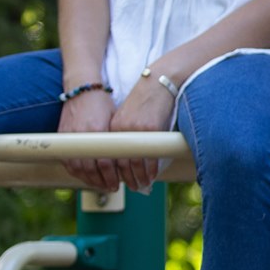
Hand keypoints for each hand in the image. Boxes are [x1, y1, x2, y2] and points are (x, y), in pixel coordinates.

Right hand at [58, 89, 121, 191]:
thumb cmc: (102, 104)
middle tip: (112, 187)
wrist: (82, 89)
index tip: (118, 183)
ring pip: (78, 168)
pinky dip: (76, 172)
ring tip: (101, 185)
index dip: (112, 176)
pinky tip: (85, 177)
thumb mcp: (114, 119)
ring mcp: (70, 138)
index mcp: (98, 131)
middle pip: (90, 169)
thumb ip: (118, 139)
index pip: (105, 162)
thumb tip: (129, 159)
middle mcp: (82, 136)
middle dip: (102, 181)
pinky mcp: (62, 138)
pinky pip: (67, 162)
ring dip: (90, 180)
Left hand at [108, 77, 178, 191]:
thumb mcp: (131, 117)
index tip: (118, 181)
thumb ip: (126, 134)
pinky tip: (153, 174)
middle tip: (133, 187)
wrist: (159, 83)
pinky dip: (152, 168)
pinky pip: (150, 154)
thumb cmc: (147, 101)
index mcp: (114, 127)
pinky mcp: (152, 129)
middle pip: (121, 162)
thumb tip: (128, 156)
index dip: (113, 172)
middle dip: (126, 178)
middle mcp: (122, 130)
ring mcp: (137, 130)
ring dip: (139, 177)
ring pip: (135, 161)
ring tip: (143, 184)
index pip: (109, 156)